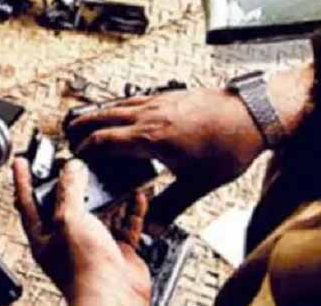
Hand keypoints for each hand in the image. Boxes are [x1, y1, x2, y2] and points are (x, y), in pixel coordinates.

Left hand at [13, 159, 150, 305]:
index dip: (23, 179)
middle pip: (67, 204)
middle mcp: (68, 240)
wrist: (114, 299)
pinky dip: (132, 209)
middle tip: (74, 161)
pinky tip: (136, 195)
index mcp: (44, 236)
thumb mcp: (68, 219)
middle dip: (72, 183)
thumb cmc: (83, 270)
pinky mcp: (118, 251)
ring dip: (107, 194)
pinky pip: (126, 225)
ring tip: (109, 172)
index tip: (20, 160)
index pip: (28, 201)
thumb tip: (71, 169)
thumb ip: (68, 191)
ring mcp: (94, 246)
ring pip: (100, 212)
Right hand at [67, 87, 265, 225]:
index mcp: (150, 138)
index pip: (104, 141)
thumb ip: (171, 206)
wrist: (251, 115)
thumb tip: (154, 224)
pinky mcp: (167, 96)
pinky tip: (122, 110)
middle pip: (102, 118)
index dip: (86, 150)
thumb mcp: (198, 184)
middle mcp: (148, 116)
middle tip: (68, 135)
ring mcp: (157, 102)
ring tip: (84, 120)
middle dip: (81, 127)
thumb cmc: (229, 144)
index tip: (77, 158)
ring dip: (96, 114)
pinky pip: (132, 99)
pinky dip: (118, 106)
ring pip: (115, 105)